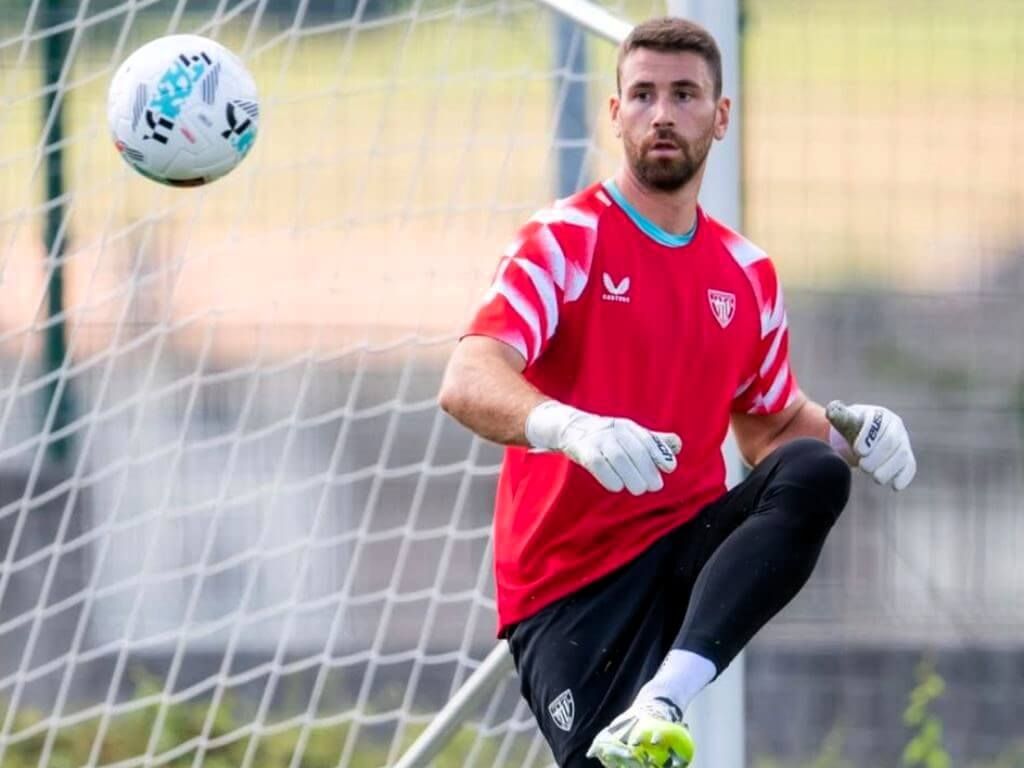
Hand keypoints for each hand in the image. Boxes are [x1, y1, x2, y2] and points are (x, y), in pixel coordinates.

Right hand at [525, 400, 681, 494]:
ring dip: (631, 476)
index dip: (659, 453)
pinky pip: (598, 464)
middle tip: (654, 486)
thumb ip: (654, 441)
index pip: (647, 440)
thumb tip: (677, 445)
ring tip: (639, 489)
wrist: (572, 428)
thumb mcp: (631, 435)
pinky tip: (617, 486)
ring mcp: (598, 440)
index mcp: (628, 427)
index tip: (670, 467)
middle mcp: (614, 431)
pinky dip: (610, 477)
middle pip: (634, 450)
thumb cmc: (608, 436)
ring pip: (618, 458)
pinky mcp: (584, 451)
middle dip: (647, 469)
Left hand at [827, 402, 916, 490]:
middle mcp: (895, 426)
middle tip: (863, 467)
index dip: (868, 437)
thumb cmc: (852, 427)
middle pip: (890, 441)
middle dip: (877, 456)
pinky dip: (905, 476)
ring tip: (875, 478)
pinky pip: (910, 466)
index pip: (876, 423)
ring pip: (902, 455)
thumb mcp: (844, 419)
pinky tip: (895, 487)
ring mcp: (903, 441)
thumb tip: (832, 410)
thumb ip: (837, 415)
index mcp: (879, 414)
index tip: (858, 451)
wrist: (864, 437)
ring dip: (889, 468)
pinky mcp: (907, 457)